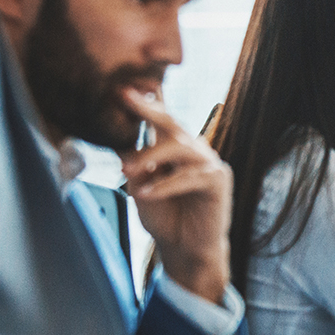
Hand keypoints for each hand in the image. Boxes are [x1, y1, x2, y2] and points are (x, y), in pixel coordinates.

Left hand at [118, 90, 232, 302]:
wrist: (185, 249)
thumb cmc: (164, 217)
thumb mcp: (139, 186)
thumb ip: (133, 164)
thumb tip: (115, 139)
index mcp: (176, 147)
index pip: (160, 119)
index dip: (145, 101)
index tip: (121, 85)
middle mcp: (194, 149)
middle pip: (172, 123)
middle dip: (148, 108)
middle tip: (125, 96)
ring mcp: (208, 163)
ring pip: (179, 147)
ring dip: (151, 156)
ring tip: (126, 170)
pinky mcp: (218, 181)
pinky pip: (188, 177)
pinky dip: (164, 185)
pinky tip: (145, 193)